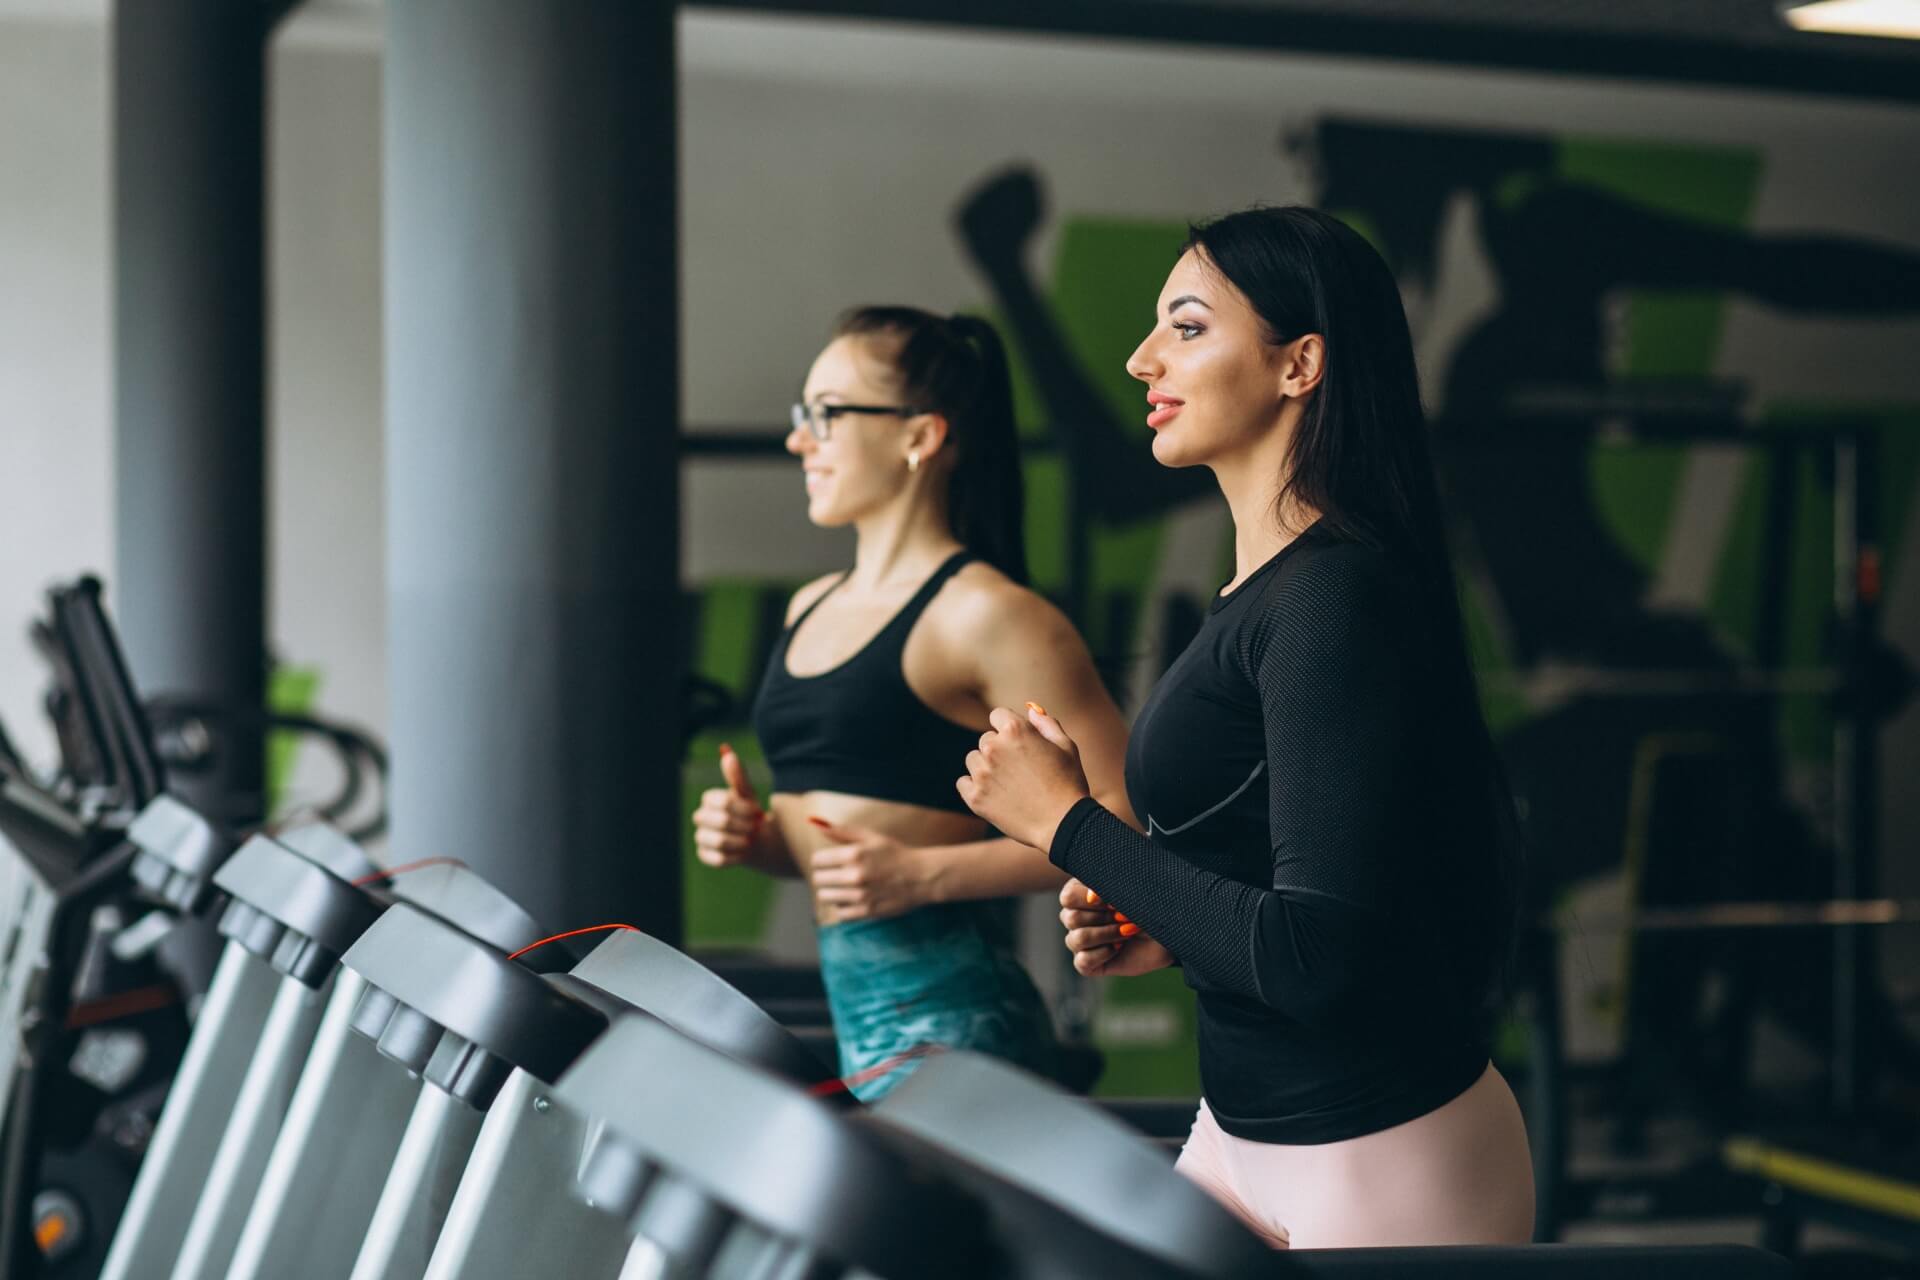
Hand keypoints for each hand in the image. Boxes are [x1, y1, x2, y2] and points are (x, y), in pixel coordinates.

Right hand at [691, 744, 776, 870]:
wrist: (757, 840)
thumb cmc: (751, 814)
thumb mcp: (749, 794)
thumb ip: (738, 776)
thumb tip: (727, 753)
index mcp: (709, 799)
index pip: (721, 801)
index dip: (742, 808)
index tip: (757, 810)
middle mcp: (700, 817)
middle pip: (721, 821)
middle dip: (744, 825)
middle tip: (755, 827)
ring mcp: (700, 837)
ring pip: (720, 841)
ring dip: (741, 841)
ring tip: (750, 840)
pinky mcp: (704, 855)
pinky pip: (719, 859)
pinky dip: (736, 856)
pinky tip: (743, 852)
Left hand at [808, 818, 927, 923]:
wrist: (921, 876)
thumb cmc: (894, 853)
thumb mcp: (870, 837)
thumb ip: (841, 831)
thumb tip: (815, 824)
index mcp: (854, 854)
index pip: (816, 860)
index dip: (821, 860)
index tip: (830, 861)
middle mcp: (855, 875)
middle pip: (818, 879)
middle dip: (825, 875)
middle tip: (838, 874)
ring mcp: (860, 895)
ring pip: (825, 897)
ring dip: (832, 891)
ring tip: (846, 886)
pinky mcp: (866, 912)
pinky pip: (839, 913)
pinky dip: (843, 906)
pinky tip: (854, 899)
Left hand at [956, 703, 1089, 851]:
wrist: (1062, 823)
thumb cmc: (1068, 783)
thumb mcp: (1066, 747)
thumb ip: (1046, 724)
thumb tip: (1031, 710)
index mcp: (1015, 730)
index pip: (997, 715)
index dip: (1009, 728)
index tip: (1018, 743)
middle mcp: (994, 748)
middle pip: (986, 739)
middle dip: (1000, 750)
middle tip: (1020, 770)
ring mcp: (982, 773)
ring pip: (973, 759)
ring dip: (986, 767)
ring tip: (1009, 784)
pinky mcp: (975, 797)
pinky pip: (963, 782)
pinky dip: (974, 787)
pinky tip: (994, 794)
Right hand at [1059, 877, 1173, 976]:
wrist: (1165, 934)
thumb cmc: (1146, 908)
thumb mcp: (1131, 894)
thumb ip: (1110, 890)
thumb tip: (1092, 897)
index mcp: (1081, 895)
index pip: (1068, 897)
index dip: (1088, 900)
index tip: (1113, 902)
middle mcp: (1075, 918)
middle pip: (1071, 918)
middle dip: (1104, 918)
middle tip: (1126, 917)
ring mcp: (1079, 942)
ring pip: (1076, 939)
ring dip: (1107, 935)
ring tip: (1127, 933)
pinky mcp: (1087, 963)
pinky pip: (1083, 961)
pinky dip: (1105, 953)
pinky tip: (1119, 948)